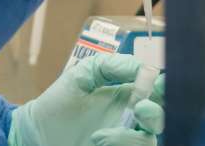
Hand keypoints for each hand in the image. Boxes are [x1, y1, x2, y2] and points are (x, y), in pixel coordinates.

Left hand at [9, 54, 164, 145]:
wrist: (37, 134)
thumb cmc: (57, 105)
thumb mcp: (80, 76)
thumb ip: (109, 66)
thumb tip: (142, 66)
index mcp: (127, 95)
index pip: (158, 90)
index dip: (166, 85)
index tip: (159, 82)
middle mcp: (132, 119)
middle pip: (161, 117)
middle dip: (155, 112)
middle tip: (140, 107)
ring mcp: (126, 139)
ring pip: (149, 141)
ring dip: (129, 137)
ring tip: (99, 136)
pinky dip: (118, 145)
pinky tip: (97, 141)